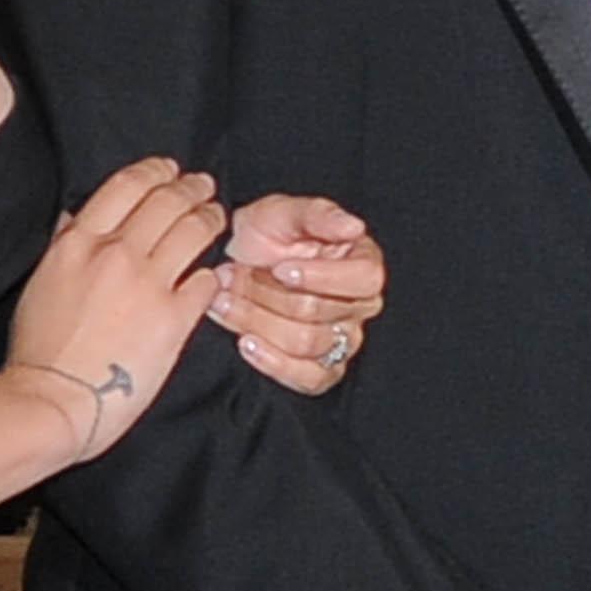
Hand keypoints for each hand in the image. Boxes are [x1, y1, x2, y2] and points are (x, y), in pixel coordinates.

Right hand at [3, 157, 231, 464]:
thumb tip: (77, 218)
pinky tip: (212, 274)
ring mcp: (149, 285)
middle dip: (192, 188)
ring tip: (215, 217)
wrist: (50, 403)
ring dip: (210, 218)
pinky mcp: (174, 320)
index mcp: (78, 243)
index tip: (168, 170)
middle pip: (168, 200)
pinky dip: (211, 273)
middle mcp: (116, 254)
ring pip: (195, 230)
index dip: (155, 170)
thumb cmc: (38, 353)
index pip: (127, 185)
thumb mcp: (41, 283)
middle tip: (203, 188)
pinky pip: (206, 281)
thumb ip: (64, 245)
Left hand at [202, 190, 383, 400]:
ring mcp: (343, 341)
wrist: (237, 259)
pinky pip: (308, 378)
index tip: (281, 268)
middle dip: (269, 295)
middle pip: (321, 312)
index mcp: (363, 264)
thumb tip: (354, 226)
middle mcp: (360, 306)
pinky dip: (272, 363)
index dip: (320, 277)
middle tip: (232, 277)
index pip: (362, 279)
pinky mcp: (322, 370)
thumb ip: (320, 215)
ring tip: (226, 301)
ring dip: (258, 322)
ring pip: (306, 343)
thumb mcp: (287, 212)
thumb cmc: (268, 234)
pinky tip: (246, 342)